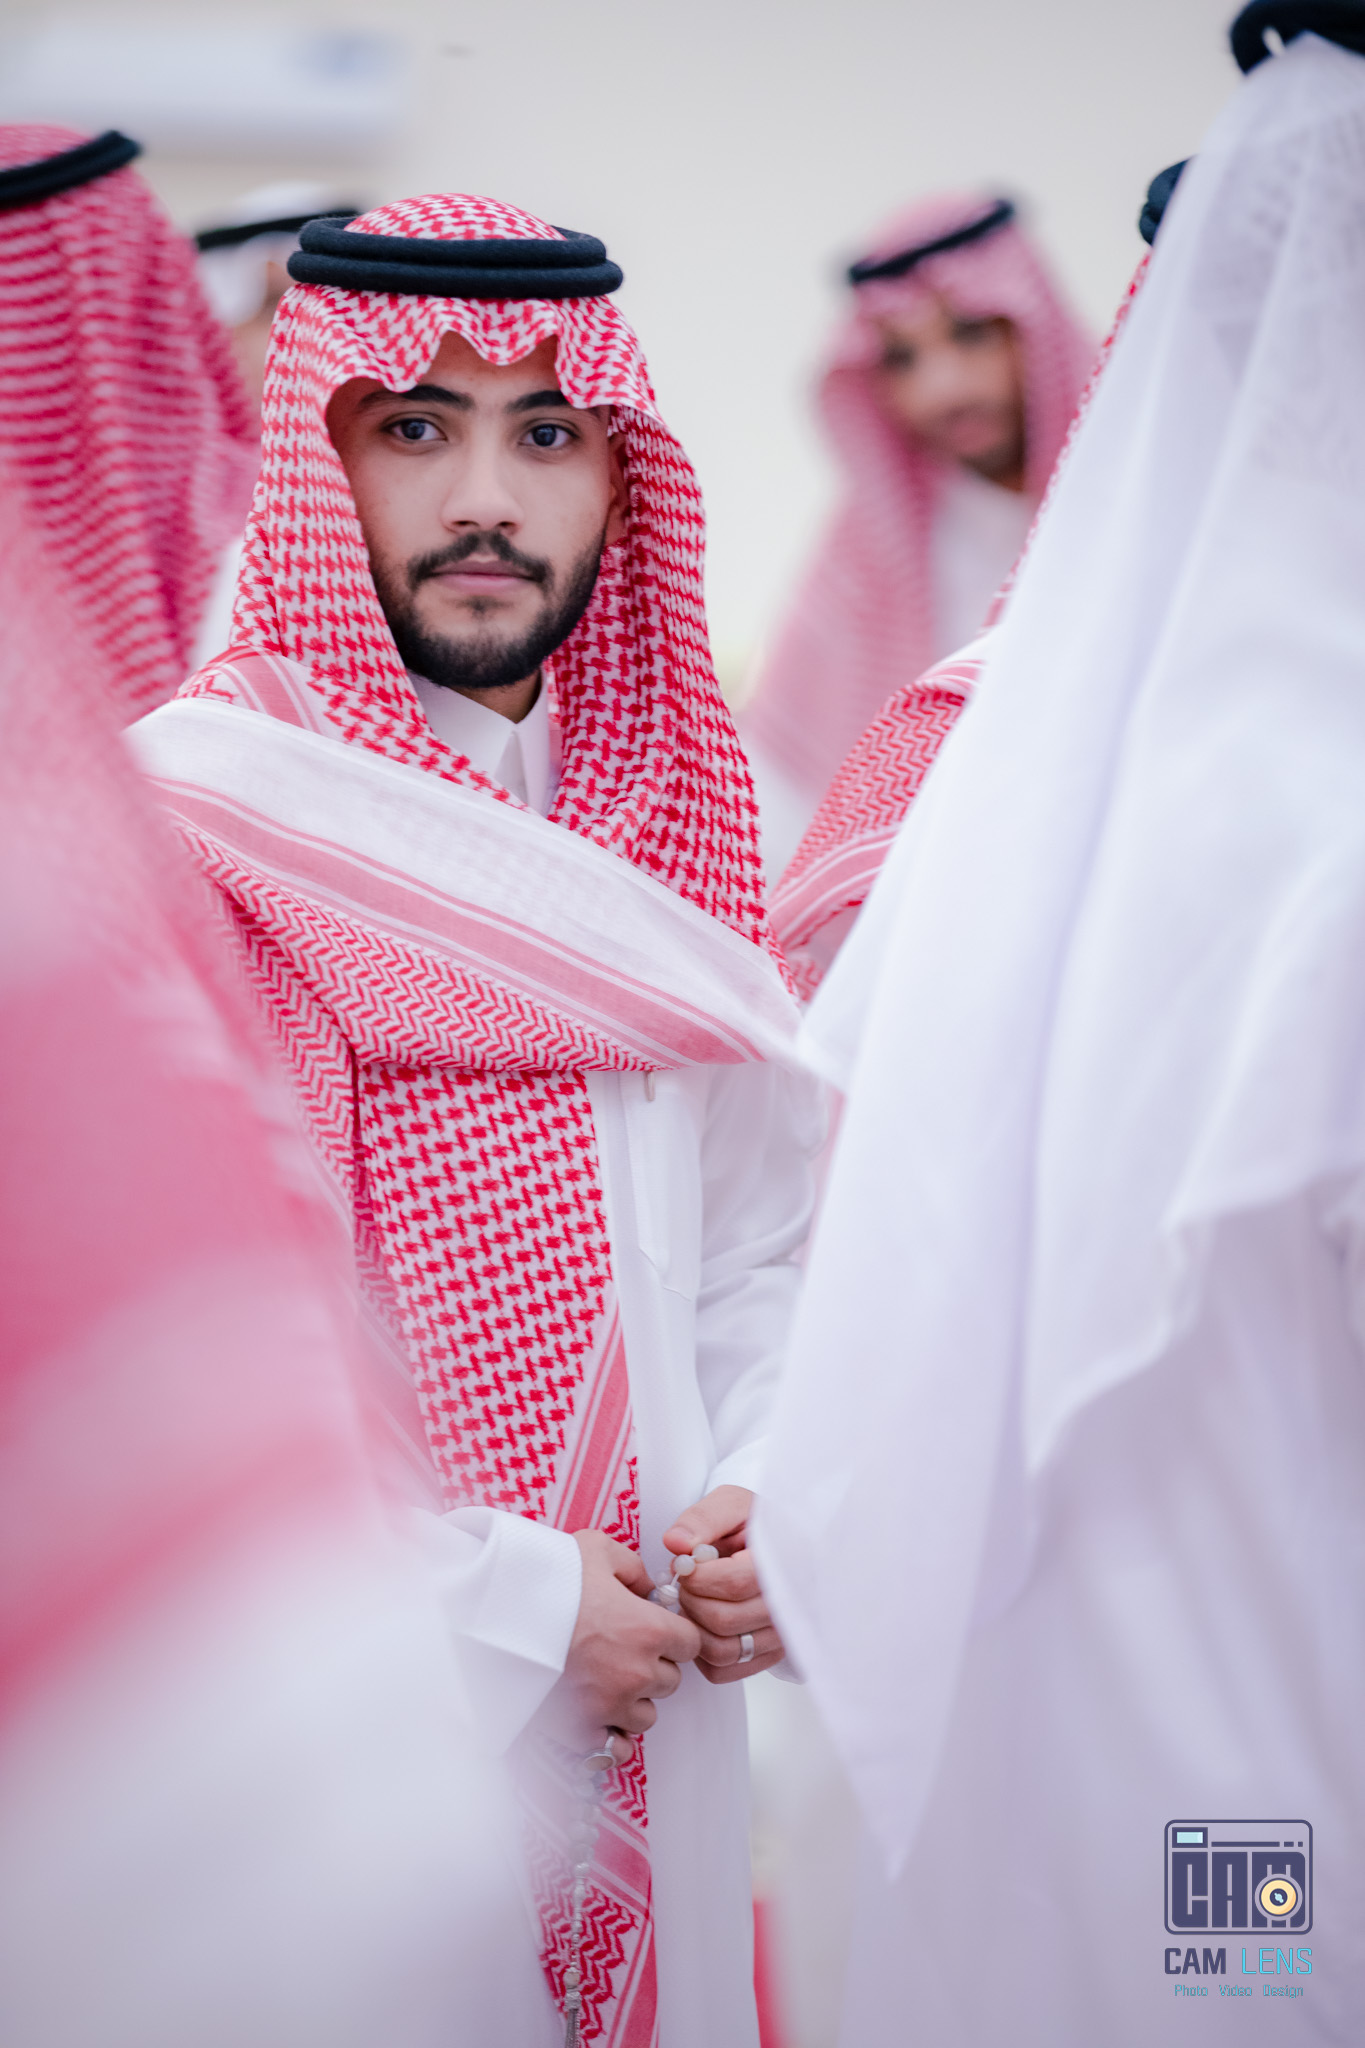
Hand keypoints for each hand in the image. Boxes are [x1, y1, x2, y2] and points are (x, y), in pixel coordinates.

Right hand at [557, 1530, 700, 1750]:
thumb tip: (647, 1588)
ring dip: (633, 1701)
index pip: (691, 1644)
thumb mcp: (596, 1549)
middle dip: (653, 1666)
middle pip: (670, 1681)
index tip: (656, 1630)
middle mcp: (636, 1673)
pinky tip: (600, 1717)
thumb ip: (633, 1568)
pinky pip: (615, 1748)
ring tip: (607, 1680)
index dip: (675, 1635)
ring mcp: (609, 1705)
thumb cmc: (547, 1579)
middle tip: (624, 1650)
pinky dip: (612, 1736)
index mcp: (648, 1630)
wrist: (497, 1613)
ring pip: (646, 1716)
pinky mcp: (581, 1728)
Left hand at [661, 1485, 785, 1683]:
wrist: (774, 1545)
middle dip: (691, 1599)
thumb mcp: (731, 1505)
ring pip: (721, 1651)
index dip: (698, 1576)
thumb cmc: (752, 1525)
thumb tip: (676, 1543)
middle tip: (685, 1582)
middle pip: (723, 1620)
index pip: (734, 1583)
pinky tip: (703, 1622)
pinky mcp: (768, 1657)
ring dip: (693, 1626)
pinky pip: (721, 1671)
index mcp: (786, 1562)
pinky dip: (700, 1651)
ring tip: (693, 1600)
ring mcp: (782, 1636)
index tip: (687, 1563)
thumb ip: (703, 1519)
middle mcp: (790, 1606)